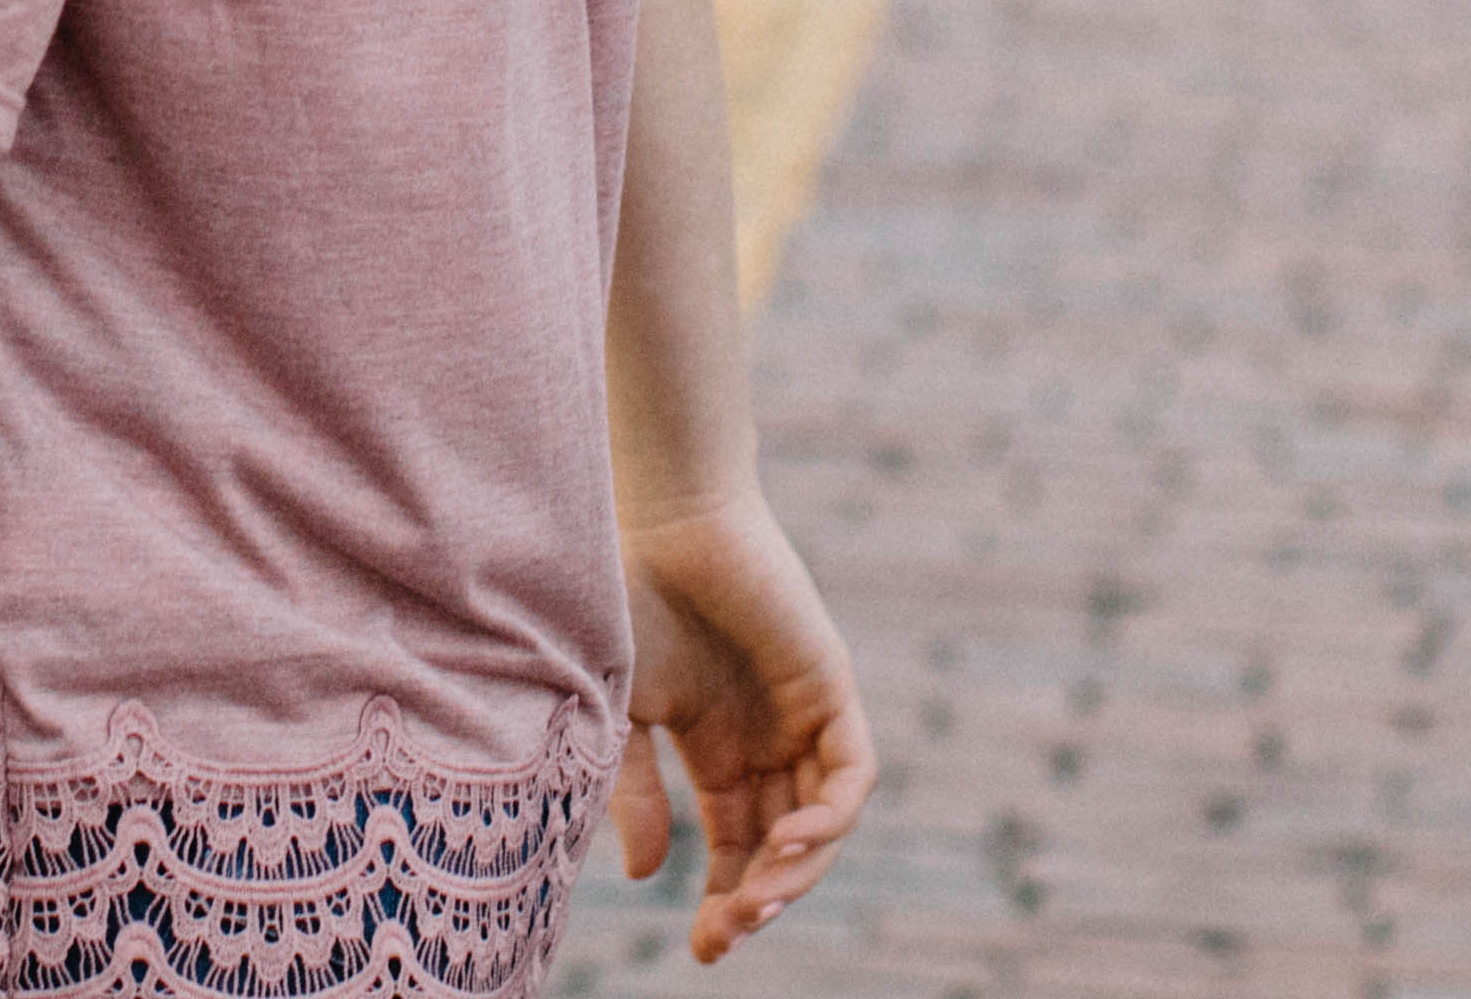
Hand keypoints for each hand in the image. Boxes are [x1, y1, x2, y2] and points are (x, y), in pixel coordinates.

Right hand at [614, 496, 870, 958]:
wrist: (662, 517)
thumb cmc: (629, 598)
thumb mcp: (620, 715)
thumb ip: (636, 793)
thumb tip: (648, 877)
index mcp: (717, 749)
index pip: (736, 847)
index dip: (725, 903)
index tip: (703, 953)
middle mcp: (767, 739)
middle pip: (780, 847)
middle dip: (757, 901)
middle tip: (724, 937)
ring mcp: (803, 716)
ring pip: (820, 824)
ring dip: (794, 873)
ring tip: (755, 903)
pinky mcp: (831, 688)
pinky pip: (850, 776)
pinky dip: (829, 819)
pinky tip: (787, 844)